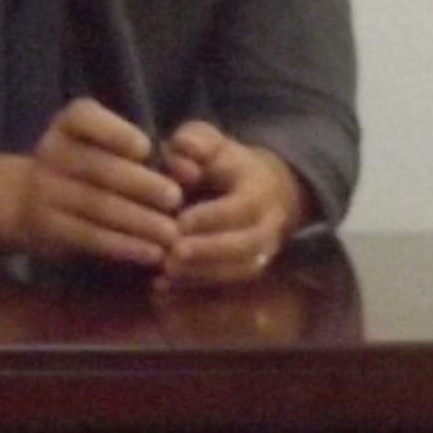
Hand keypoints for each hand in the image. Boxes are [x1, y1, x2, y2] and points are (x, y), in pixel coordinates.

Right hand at [15, 95, 189, 268]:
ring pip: (96, 205)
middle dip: (139, 183)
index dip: (114, 133)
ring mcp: (45, 190)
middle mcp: (52, 151)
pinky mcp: (47, 228)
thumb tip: (188, 167)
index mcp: (69, 124)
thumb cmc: (92, 169)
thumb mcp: (105, 147)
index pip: (84, 118)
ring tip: (172, 233)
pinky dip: (124, 245)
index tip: (146, 148)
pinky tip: (152, 253)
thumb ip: (143, 152)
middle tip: (176, 198)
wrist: (29, 202)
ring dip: (138, 220)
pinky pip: (89, 236)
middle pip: (97, 167)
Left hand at [158, 123, 303, 285]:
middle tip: (172, 255)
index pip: (241, 209)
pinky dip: (199, 291)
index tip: (181, 221)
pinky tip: (164, 289)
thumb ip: (194, 141)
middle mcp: (268, 227)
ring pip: (240, 272)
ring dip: (203, 276)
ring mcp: (262, 253)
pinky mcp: (248, 271)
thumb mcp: (210, 142)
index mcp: (260, 191)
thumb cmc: (224, 162)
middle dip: (209, 253)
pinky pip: (231, 290)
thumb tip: (183, 159)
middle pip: (246, 247)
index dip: (213, 218)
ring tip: (166, 273)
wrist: (264, 188)